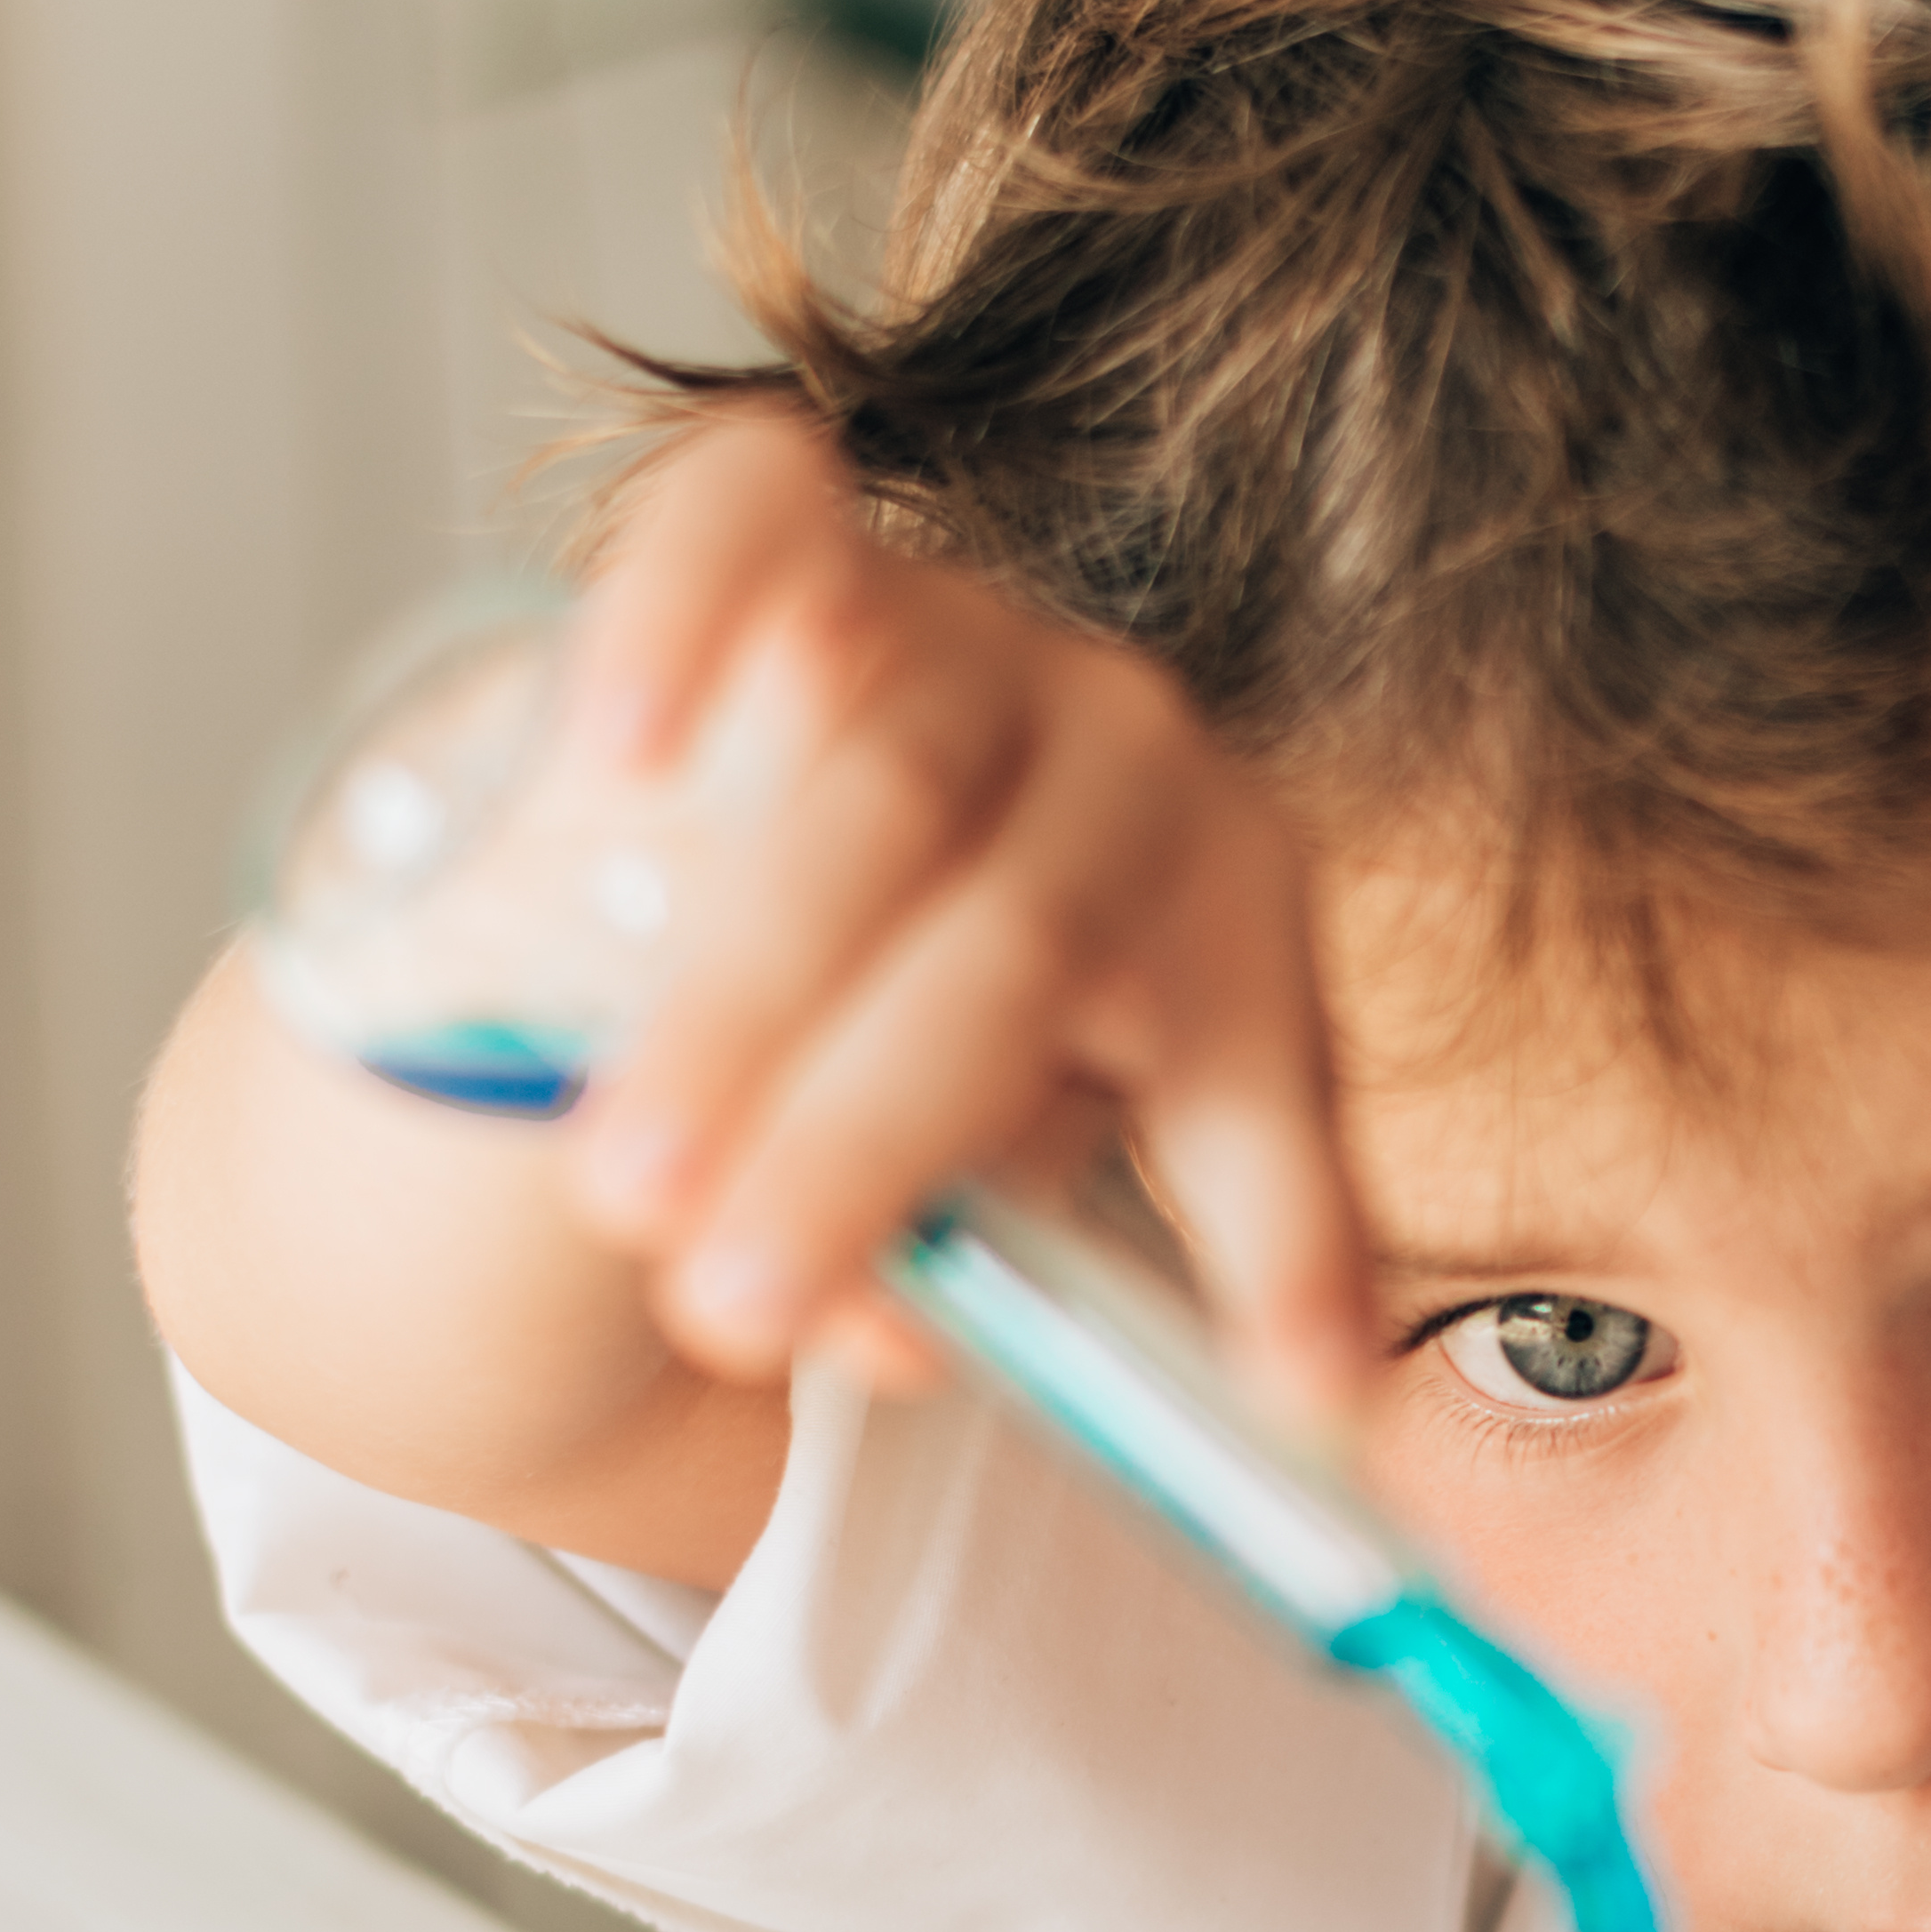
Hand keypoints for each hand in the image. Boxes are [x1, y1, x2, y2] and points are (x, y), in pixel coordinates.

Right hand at [551, 409, 1371, 1417]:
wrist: (774, 794)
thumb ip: (961, 1263)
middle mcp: (1130, 753)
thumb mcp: (983, 1168)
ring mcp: (965, 625)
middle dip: (862, 1148)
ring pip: (877, 794)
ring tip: (623, 1185)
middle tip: (734, 1310)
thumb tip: (911, 1334)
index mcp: (1230, 918)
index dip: (1288, 1251)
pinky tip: (628, 753)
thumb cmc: (914, 1011)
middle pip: (1021, 951)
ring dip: (739, 1002)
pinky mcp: (798, 521)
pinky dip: (682, 626)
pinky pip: (746, 528)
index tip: (1307, 1411)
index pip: (1263, 1090)